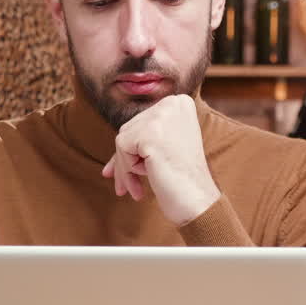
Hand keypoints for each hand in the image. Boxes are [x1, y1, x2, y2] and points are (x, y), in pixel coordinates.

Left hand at [100, 95, 219, 225]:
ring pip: (123, 139)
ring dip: (126, 167)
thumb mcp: (163, 150)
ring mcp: (161, 116)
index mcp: (180, 103)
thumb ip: (141, 141)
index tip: (137, 170)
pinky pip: (121, 148)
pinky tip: (146, 179)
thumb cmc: (183, 180)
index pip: (142, 122)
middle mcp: (172, 104)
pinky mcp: (150, 133)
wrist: (198, 201)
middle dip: (126, 160)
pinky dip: (127, 168)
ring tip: (138, 187)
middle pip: (130, 129)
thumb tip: (108, 167)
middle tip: (124, 187)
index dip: (134, 148)